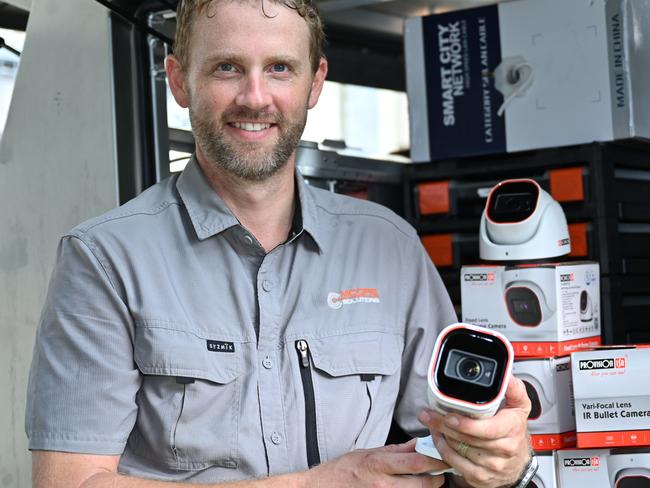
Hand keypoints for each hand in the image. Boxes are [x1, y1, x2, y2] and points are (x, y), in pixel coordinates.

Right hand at [305, 439, 447, 487]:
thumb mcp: (367, 453)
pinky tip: (411, 487)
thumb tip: (417, 444)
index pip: (416, 462)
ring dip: (427, 487)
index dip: (434, 459)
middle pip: (422, 483)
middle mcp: (382, 484)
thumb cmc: (342, 471)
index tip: (442, 454)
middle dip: (437, 477)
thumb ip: (395, 451)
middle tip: (441, 471)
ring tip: (429, 480)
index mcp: (378, 464)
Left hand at [417, 377, 531, 487]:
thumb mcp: (520, 407)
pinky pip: (455, 463)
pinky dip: (443, 450)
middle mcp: (503, 449)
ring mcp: (491, 466)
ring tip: (433, 423)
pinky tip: (439, 439)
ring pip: (459, 450)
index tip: (449, 415)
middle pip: (467, 438)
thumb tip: (506, 376)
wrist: (519, 464)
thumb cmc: (515, 432)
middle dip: (444, 425)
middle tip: (429, 414)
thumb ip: (513, 389)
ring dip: (441, 435)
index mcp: (512, 429)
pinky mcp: (480, 477)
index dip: (466, 424)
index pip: (488, 429)